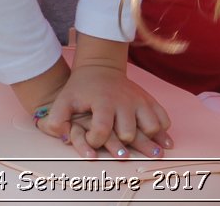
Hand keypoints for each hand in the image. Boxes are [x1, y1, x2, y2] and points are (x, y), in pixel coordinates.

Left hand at [36, 60, 172, 159]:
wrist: (100, 68)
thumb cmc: (81, 88)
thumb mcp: (63, 101)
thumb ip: (56, 120)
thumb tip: (63, 139)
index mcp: (103, 102)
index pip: (102, 130)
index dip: (94, 141)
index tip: (91, 140)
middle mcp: (124, 102)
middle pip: (129, 132)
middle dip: (122, 144)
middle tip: (118, 147)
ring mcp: (139, 101)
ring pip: (152, 127)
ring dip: (148, 140)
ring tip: (148, 151)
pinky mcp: (149, 100)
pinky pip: (163, 118)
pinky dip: (163, 129)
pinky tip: (159, 139)